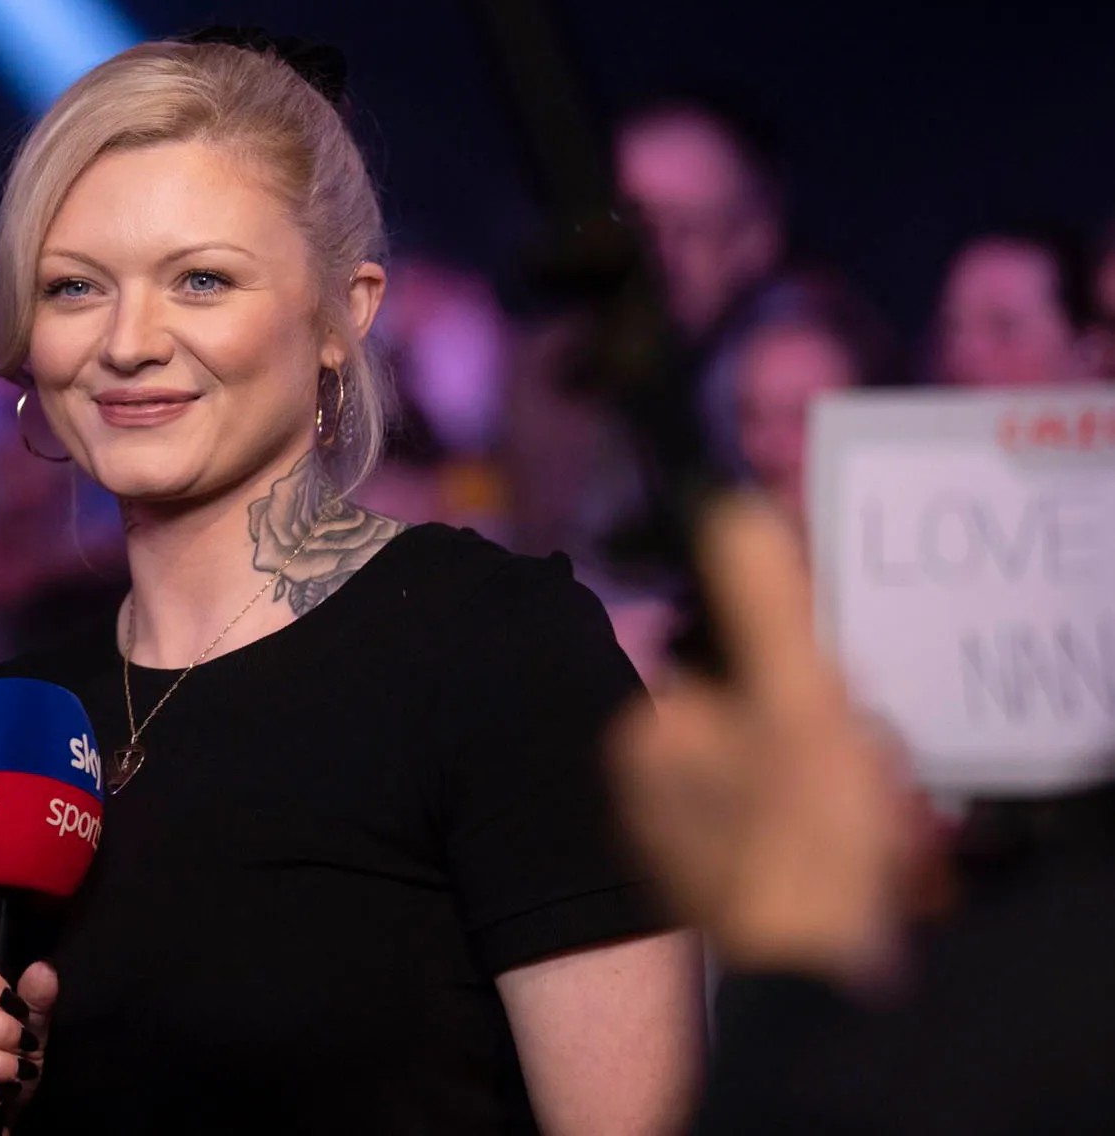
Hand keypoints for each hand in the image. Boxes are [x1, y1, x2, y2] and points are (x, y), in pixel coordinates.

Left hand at [609, 496, 926, 988]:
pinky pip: (769, 835)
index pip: (733, 675)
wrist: (815, 978)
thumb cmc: (806, 835)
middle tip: (850, 786)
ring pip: (767, 780)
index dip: (800, 692)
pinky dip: (809, 838)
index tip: (832, 728)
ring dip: (822, 791)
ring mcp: (669, 846)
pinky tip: (838, 862)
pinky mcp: (708, 891)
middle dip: (814, 746)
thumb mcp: (797, 701)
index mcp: (643, 736)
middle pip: (750, 728)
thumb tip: (728, 512)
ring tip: (852, 828)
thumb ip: (763, 607)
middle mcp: (637, 789)